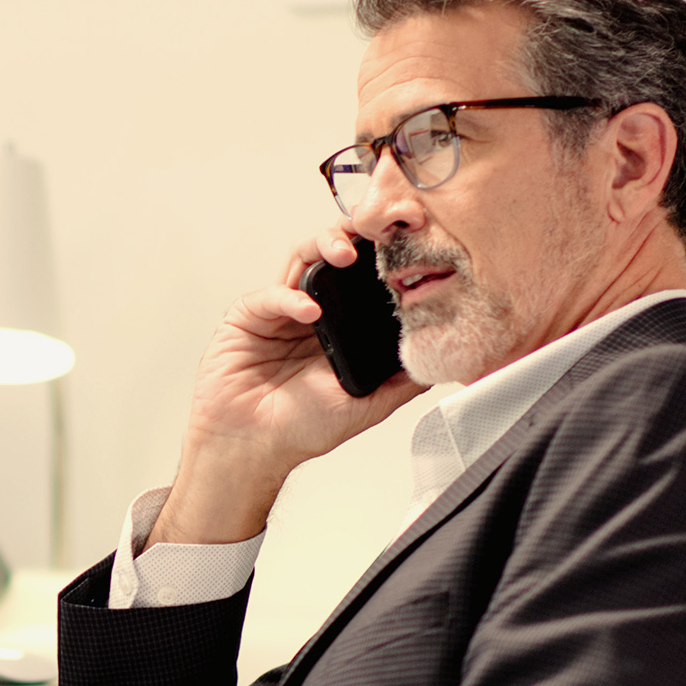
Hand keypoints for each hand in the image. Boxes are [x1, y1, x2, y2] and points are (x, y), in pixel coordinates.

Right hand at [150, 223, 424, 545]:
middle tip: (372, 237)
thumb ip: (400, 382)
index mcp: (337, 327)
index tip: (402, 246)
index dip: (378, 258)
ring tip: (344, 255)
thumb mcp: (366, 405)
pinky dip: (289, 297)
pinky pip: (269, 295)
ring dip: (323, 248)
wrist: (250, 448)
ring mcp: (277, 312)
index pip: (359, 278)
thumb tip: (438, 361)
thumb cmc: (298, 430)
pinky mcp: (247, 318)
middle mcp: (308, 312)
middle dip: (352, 238)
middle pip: (330, 256)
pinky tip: (307, 311)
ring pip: (300, 260)